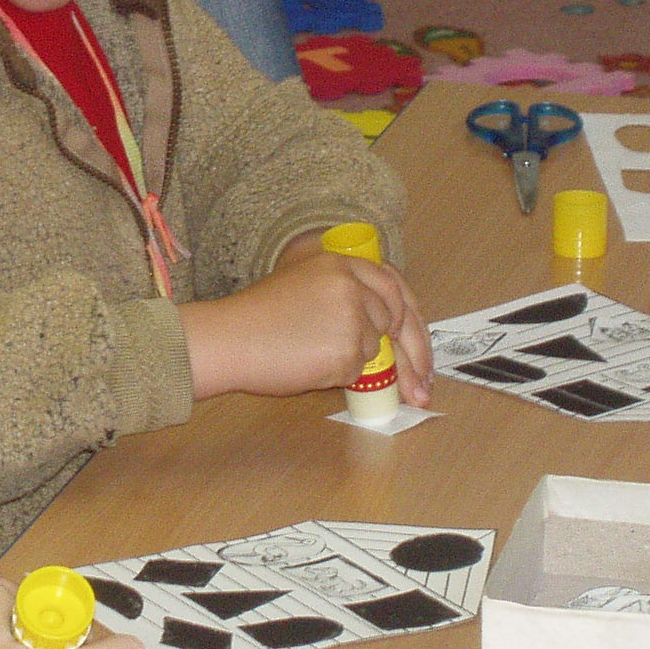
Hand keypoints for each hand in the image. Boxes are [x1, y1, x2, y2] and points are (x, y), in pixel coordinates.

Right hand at [180, 247, 432, 405]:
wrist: (227, 339)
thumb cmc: (254, 319)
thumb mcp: (301, 285)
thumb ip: (343, 294)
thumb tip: (382, 330)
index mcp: (338, 263)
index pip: (393, 285)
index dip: (408, 315)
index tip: (414, 338)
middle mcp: (351, 285)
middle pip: (394, 320)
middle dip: (412, 354)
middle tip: (421, 385)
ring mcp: (351, 317)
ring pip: (373, 350)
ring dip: (351, 361)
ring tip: (309, 354)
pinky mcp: (347, 350)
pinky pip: (357, 372)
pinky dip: (337, 377)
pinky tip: (308, 366)